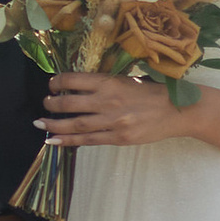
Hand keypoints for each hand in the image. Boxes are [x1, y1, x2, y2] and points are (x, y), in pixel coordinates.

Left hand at [38, 68, 209, 146]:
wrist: (179, 110)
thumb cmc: (155, 91)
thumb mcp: (130, 79)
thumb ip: (107, 83)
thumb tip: (82, 85)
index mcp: (111, 82)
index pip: (76, 80)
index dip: (59, 82)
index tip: (52, 84)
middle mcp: (108, 101)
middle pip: (70, 103)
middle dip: (53, 103)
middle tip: (44, 103)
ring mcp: (113, 121)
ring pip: (75, 124)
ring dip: (54, 124)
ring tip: (40, 124)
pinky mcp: (118, 137)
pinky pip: (88, 140)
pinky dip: (68, 141)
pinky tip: (53, 141)